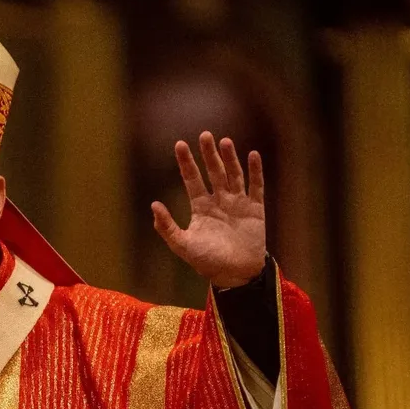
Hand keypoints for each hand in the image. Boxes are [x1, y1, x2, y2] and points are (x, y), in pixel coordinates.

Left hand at [151, 131, 265, 287]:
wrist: (236, 274)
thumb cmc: (207, 261)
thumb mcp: (182, 244)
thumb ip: (167, 226)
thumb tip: (153, 205)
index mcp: (200, 207)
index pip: (192, 178)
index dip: (186, 162)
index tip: (179, 144)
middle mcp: (218, 200)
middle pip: (213, 171)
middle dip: (208, 154)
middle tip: (204, 134)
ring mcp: (237, 203)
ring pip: (233, 174)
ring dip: (229, 158)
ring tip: (224, 141)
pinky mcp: (255, 209)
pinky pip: (256, 186)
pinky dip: (255, 171)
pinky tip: (252, 155)